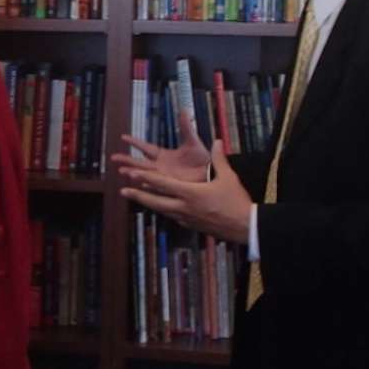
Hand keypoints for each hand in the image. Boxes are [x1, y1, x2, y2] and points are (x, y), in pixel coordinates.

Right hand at [113, 111, 210, 182]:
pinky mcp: (169, 186)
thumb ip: (186, 127)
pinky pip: (154, 186)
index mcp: (163, 155)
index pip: (145, 148)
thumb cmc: (202, 159)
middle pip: (139, 162)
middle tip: (114, 158)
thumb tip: (184, 109)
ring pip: (144, 174)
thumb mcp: (192, 141)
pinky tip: (138, 184)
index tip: (123, 137)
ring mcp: (163, 177)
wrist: (210, 174)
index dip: (135, 142)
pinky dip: (146, 184)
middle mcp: (160, 166)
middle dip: (127, 160)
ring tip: (123, 171)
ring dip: (134, 172)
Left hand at [117, 139, 252, 243]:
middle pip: (155, 201)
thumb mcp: (228, 177)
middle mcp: (184, 207)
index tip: (131, 174)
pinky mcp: (193, 226)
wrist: (246, 227)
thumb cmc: (237, 201)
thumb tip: (218, 141)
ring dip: (148, 203)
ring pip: (162, 210)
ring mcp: (187, 218)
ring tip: (137, 199)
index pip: (162, 184)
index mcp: (190, 193)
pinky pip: (173, 216)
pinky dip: (165, 210)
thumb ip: (219, 159)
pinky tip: (162, 208)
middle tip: (122, 191)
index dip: (145, 178)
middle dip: (138, 195)